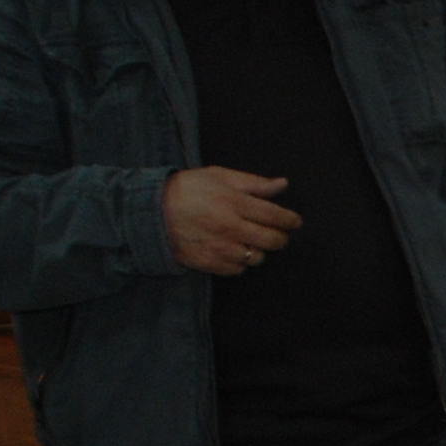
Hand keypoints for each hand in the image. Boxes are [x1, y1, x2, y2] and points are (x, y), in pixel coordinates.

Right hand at [164, 166, 299, 274]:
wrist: (151, 212)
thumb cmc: (187, 189)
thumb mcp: (219, 176)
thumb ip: (253, 183)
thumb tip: (282, 185)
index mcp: (233, 202)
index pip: (275, 216)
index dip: (291, 220)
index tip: (295, 221)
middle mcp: (230, 227)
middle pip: (273, 241)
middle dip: (280, 237)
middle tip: (276, 232)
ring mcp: (220, 248)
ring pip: (257, 258)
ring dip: (258, 250)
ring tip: (247, 239)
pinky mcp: (210, 263)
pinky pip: (238, 269)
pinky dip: (239, 262)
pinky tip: (230, 249)